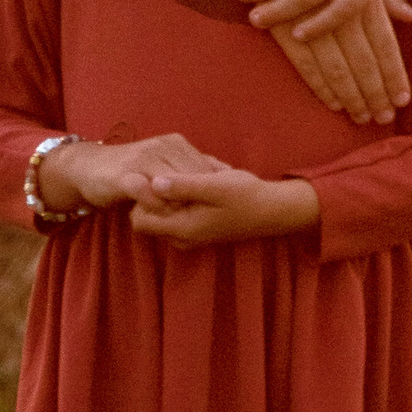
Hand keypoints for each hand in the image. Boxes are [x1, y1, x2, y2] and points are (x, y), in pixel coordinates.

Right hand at [38, 133, 232, 214]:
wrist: (90, 167)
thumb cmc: (133, 170)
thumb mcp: (165, 164)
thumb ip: (190, 168)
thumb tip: (227, 173)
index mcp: (175, 143)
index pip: (205, 167)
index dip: (212, 190)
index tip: (214, 209)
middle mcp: (161, 146)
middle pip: (193, 176)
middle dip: (198, 200)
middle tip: (200, 219)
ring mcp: (143, 159)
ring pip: (173, 185)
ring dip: (180, 205)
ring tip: (183, 219)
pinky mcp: (125, 175)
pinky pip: (146, 192)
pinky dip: (156, 206)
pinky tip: (160, 215)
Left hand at [130, 168, 318, 247]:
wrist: (273, 209)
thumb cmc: (246, 195)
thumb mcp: (214, 185)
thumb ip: (182, 186)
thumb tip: (152, 182)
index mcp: (183, 229)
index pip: (139, 220)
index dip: (140, 197)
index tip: (154, 176)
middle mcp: (181, 237)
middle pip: (147, 217)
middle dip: (153, 195)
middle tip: (173, 174)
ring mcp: (189, 234)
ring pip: (161, 213)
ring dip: (168, 194)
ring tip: (190, 176)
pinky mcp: (196, 227)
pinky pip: (175, 212)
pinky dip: (180, 197)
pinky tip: (198, 181)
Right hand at [271, 0, 410, 126]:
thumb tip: (410, 15)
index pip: (385, 44)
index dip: (394, 75)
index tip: (401, 100)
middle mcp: (341, 8)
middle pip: (364, 62)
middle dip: (374, 93)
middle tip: (382, 119)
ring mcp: (312, 18)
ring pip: (337, 68)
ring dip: (350, 96)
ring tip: (360, 117)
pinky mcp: (284, 23)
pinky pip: (306, 63)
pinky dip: (320, 85)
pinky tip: (331, 102)